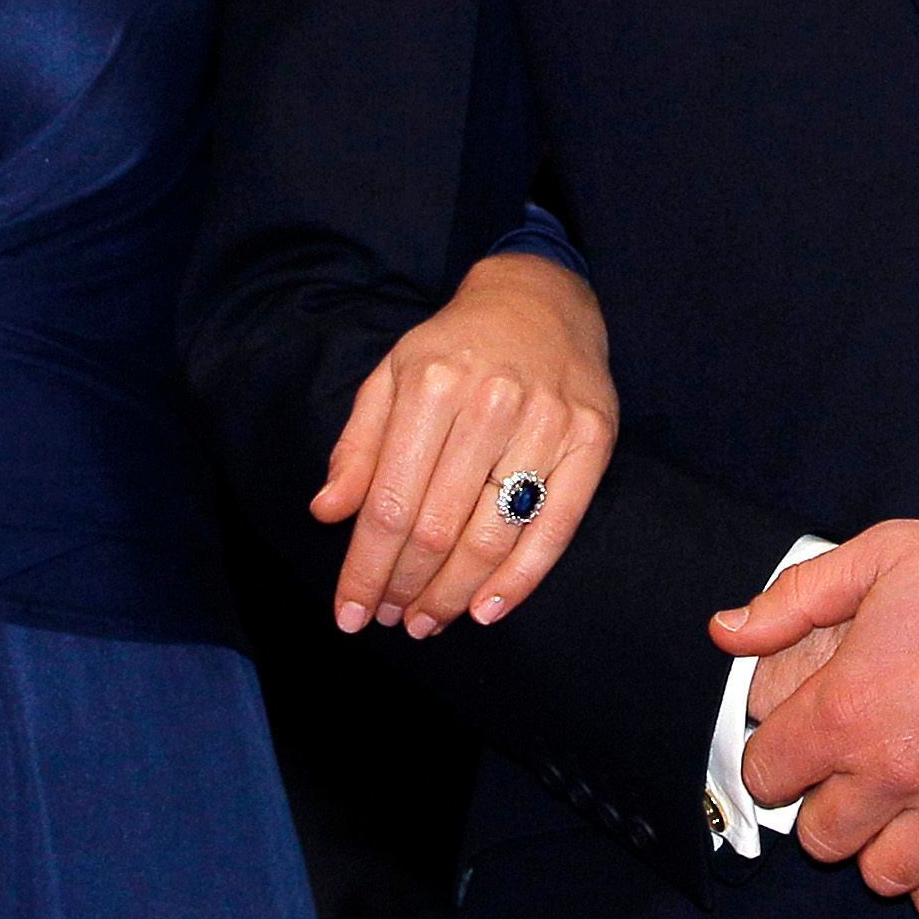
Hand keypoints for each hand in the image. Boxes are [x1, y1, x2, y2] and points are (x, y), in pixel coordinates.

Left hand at [310, 251, 616, 636]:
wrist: (541, 297)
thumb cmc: (455, 347)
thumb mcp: (392, 376)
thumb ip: (357, 446)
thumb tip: (326, 512)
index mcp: (431, 384)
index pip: (389, 502)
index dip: (366, 569)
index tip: (350, 614)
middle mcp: (490, 403)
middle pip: (438, 527)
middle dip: (406, 587)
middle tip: (392, 621)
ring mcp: (546, 421)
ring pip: (493, 535)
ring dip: (455, 594)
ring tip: (429, 620)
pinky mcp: (592, 438)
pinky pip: (555, 527)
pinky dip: (520, 580)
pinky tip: (487, 610)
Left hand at [719, 506, 918, 916]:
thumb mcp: (880, 554)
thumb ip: (794, 600)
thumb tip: (724, 632)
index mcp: (849, 704)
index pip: (769, 771)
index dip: (773, 755)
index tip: (790, 742)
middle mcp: (893, 770)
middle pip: (821, 836)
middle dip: (821, 806)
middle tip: (844, 776)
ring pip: (884, 875)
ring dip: (878, 848)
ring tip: (891, 811)